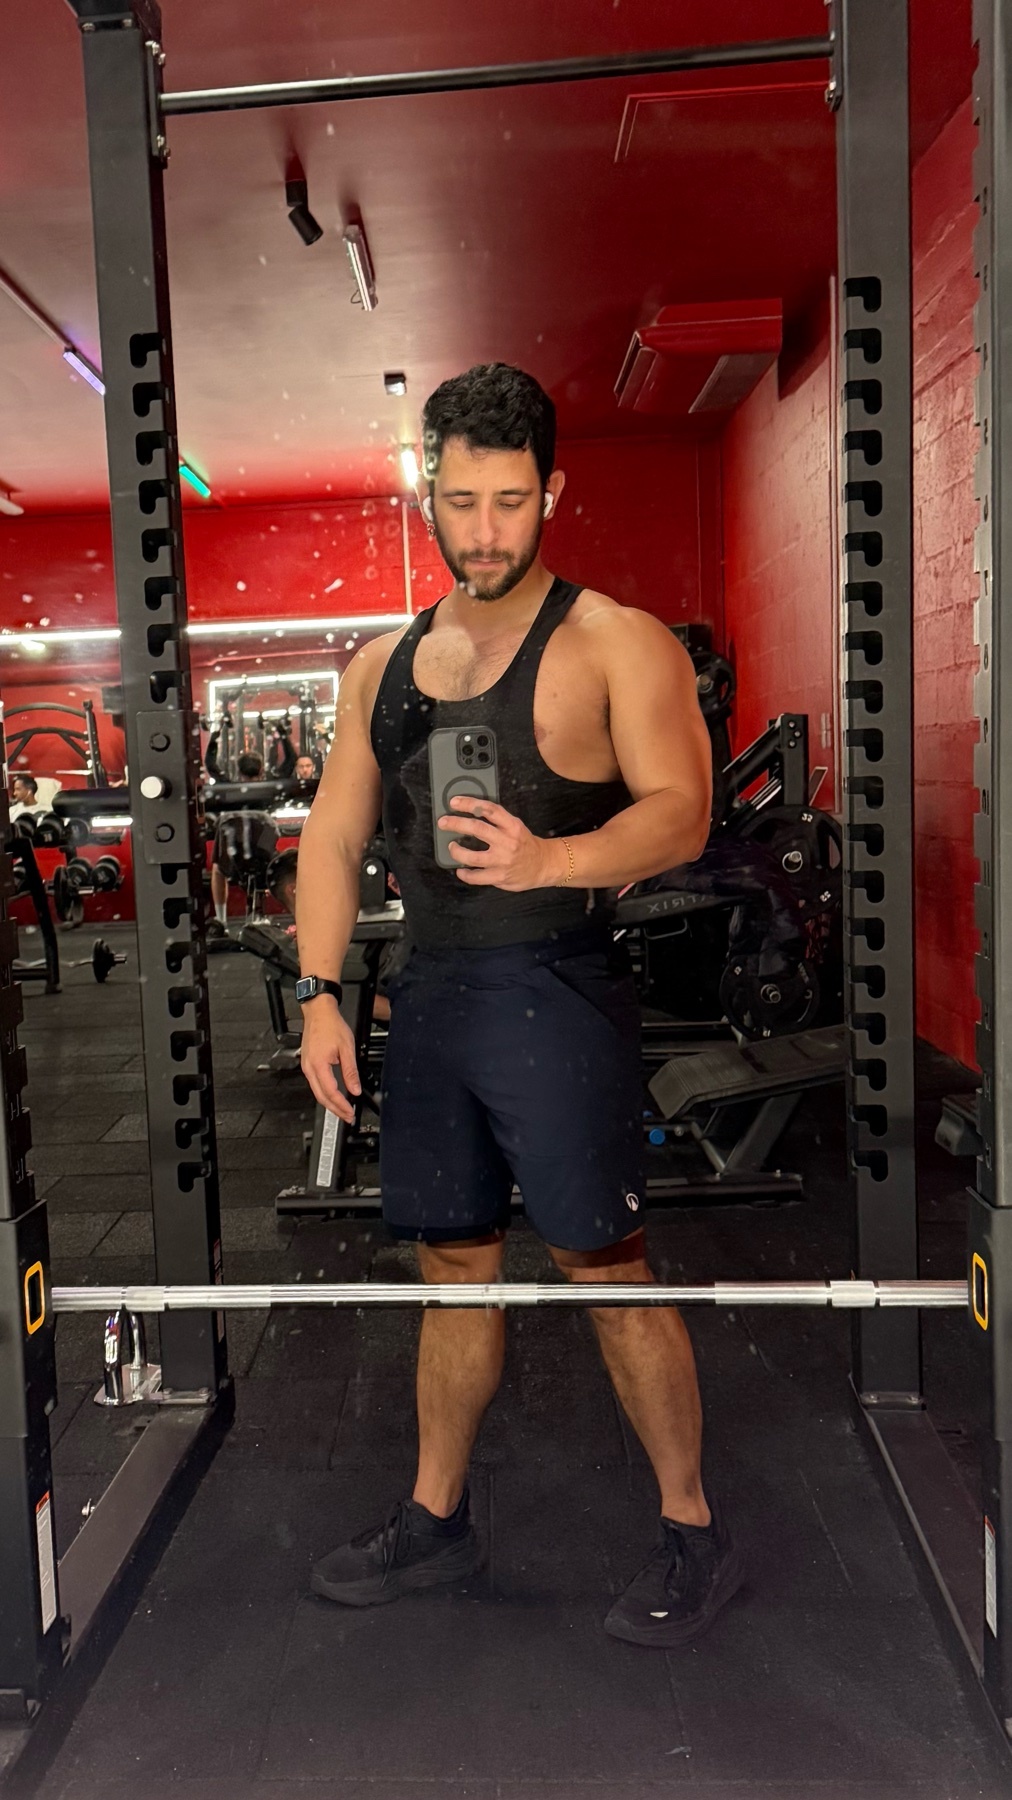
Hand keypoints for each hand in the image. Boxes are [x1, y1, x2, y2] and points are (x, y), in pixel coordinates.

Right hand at [300, 996, 360, 1121]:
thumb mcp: (347, 1048)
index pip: (331, 1092)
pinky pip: (315, 1084)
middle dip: (335, 1110)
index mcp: (318, 1065)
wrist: (318, 1012)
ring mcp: (306, 1066)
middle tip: (347, 1116)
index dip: (341, 1105)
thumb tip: (354, 1089)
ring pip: (317, 1092)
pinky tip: (333, 1095)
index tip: (350, 1112)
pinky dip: (325, 1093)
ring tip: (342, 1109)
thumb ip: (350, 1071)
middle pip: (321, 1097)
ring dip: (330, 1103)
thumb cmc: (331, 1025)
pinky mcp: (308, 1064)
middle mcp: (309, 1068)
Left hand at [437, 796, 561, 890]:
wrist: (543, 865)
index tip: (454, 802)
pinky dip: (465, 874)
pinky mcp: (500, 877)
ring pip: (473, 856)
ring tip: (452, 846)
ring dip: (457, 851)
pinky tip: (460, 870)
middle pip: (477, 829)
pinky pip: (477, 877)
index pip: (489, 810)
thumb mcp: (516, 826)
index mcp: (512, 826)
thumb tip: (470, 813)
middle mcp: (507, 842)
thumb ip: (497, 821)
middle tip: (443, 822)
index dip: (470, 804)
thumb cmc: (525, 844)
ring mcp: (503, 861)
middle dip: (456, 824)